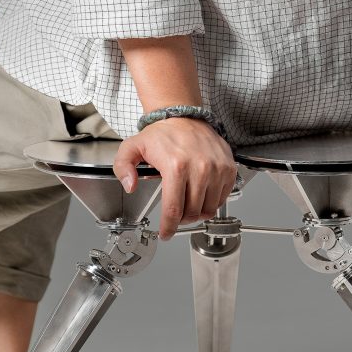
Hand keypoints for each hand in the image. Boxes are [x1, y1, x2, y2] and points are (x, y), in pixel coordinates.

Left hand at [113, 117, 237, 239]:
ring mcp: (217, 169)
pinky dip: (212, 202)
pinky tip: (201, 195)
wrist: (185, 117)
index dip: (168, 228)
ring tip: (188, 205)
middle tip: (175, 216)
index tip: (165, 233)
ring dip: (197, 212)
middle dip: (181, 220)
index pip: (173, 210)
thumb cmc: (163, 134)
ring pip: (209, 209)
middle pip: (192, 213)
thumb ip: (123, 167)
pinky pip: (222, 198)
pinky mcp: (228, 168)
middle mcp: (200, 168)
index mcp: (175, 166)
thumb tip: (130, 186)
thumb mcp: (132, 147)